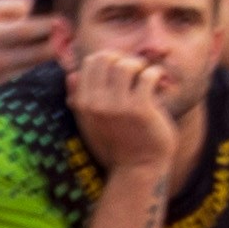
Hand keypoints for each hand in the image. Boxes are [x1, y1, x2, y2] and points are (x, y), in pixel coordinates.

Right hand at [68, 31, 193, 180]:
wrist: (137, 169)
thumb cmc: (115, 145)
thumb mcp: (90, 124)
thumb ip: (78, 100)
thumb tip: (71, 75)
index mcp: (82, 103)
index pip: (90, 62)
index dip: (108, 60)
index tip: (121, 70)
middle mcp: (96, 103)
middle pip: (106, 58)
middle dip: (123, 59)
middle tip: (135, 71)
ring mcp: (118, 106)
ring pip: (126, 65)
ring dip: (140, 66)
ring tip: (146, 77)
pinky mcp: (141, 109)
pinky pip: (148, 76)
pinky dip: (155, 75)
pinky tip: (157, 85)